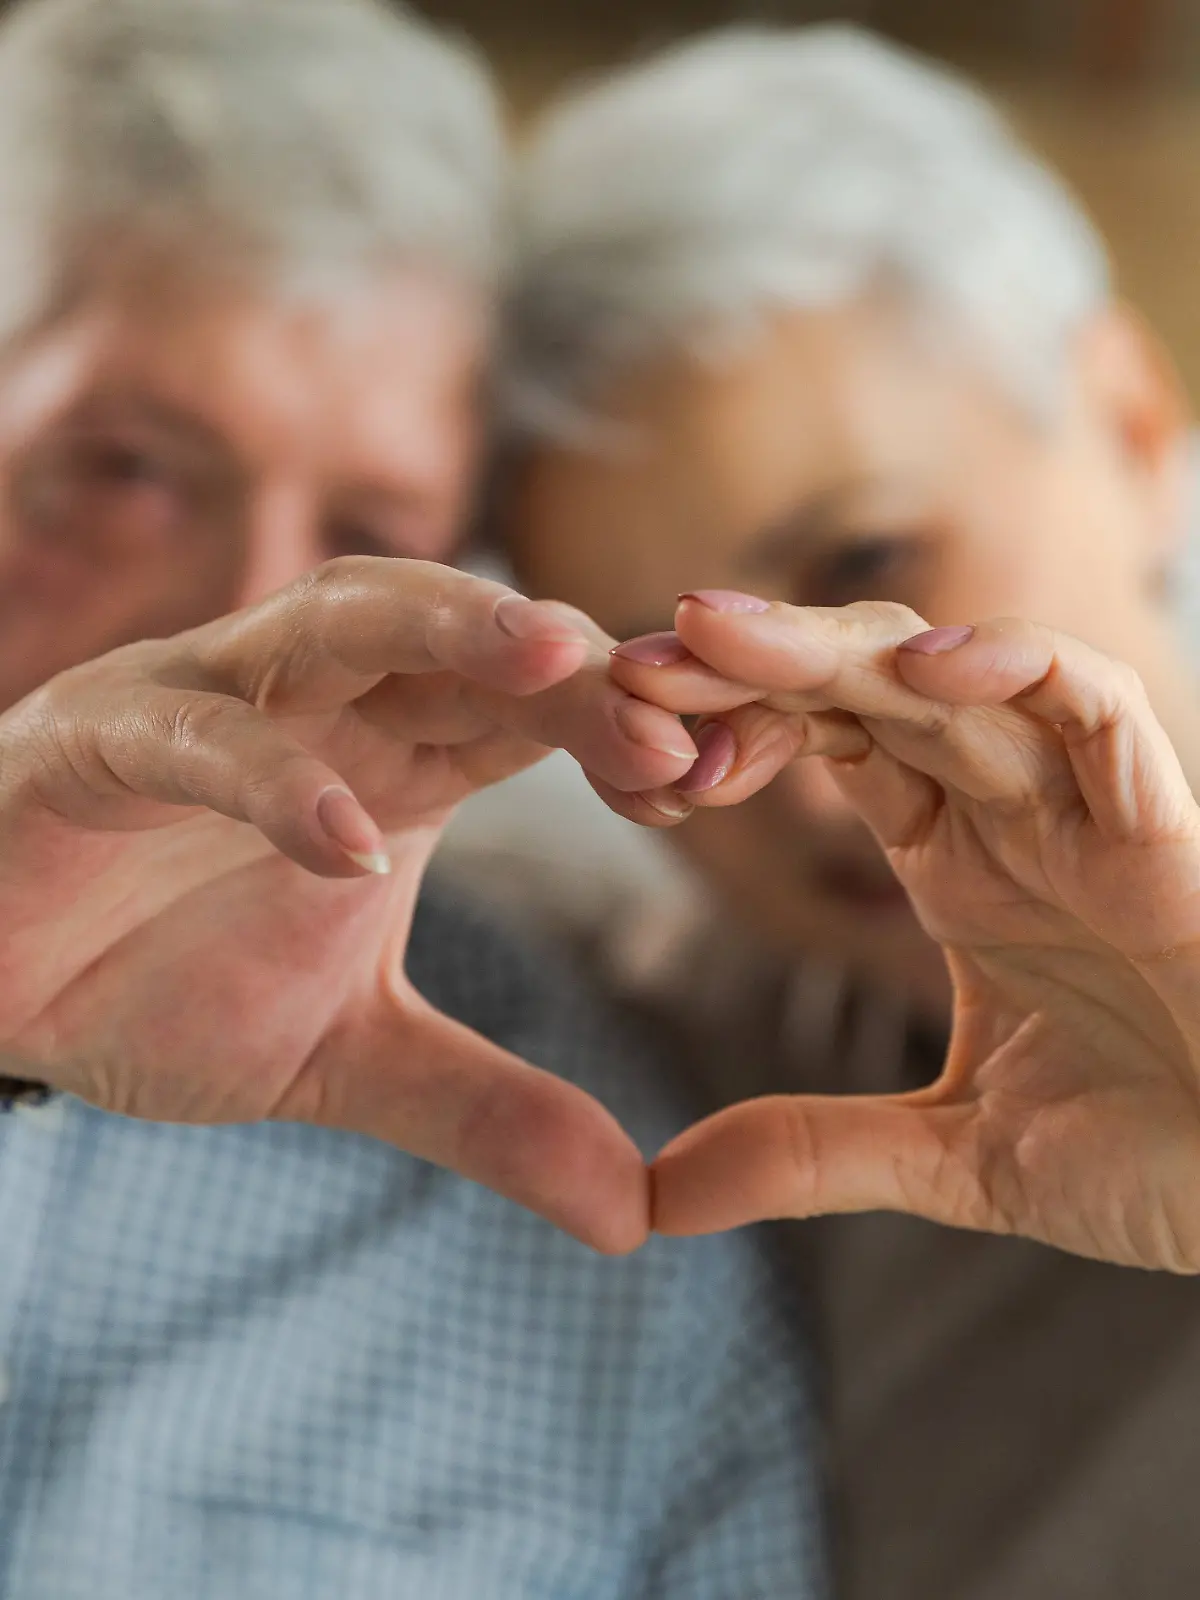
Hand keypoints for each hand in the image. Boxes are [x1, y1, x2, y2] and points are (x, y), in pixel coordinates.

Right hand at [0, 558, 697, 1251]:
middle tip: (675, 720)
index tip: (717, 789)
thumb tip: (635, 1216)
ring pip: (336, 619)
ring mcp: (203, 700)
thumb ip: (485, 1109)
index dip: (622, 732)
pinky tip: (348, 845)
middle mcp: (312, 704)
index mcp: (389, 755)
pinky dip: (272, 778)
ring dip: (447, 628)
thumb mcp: (348, 1058)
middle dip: (569, 665)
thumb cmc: (159, 985)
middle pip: (460, 638)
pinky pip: (195, 735)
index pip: (530, 711)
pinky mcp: (93, 738)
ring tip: (555, 664)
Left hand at [612, 596, 1199, 1270]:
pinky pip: (1096, 710)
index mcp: (957, 860)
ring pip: (958, 674)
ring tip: (719, 634)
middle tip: (636, 655)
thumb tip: (658, 1198)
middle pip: (869, 686)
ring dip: (837, 646)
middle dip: (753, 662)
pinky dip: (1020, 670)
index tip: (629, 743)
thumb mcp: (953, 1157)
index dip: (733, 724)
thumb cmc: (1156, 1159)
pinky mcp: (1165, 829)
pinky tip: (920, 668)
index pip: (829, 742)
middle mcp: (1011, 812)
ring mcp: (1086, 809)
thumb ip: (814, 1155)